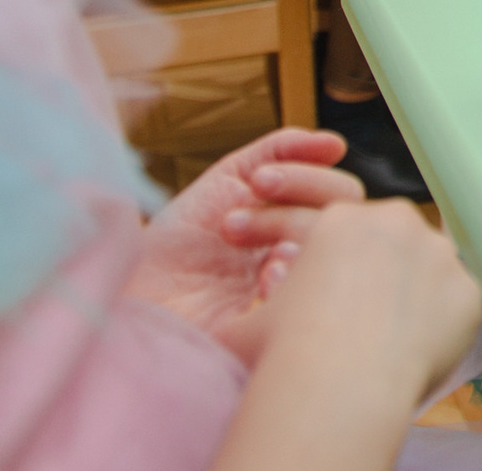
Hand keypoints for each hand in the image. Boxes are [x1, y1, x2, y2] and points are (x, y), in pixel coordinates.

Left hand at [128, 129, 365, 363]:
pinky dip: (291, 286)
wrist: (131, 290)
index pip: (342, 196)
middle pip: (350, 228)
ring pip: (336, 264)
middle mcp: (309, 261)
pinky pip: (313, 311)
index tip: (259, 181)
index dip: (308, 180)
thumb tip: (336, 144)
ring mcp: (299, 298)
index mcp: (301, 226)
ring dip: (292, 242)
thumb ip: (279, 152)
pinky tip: (260, 284)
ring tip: (241, 247)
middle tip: (237, 219)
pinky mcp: (282, 336)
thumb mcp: (229, 182)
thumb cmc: (177, 241)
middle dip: (294, 208)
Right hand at [257, 199, 481, 409]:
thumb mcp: (252, 320)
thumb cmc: (287, 353)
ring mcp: (438, 254)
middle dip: (383, 272)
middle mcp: (395, 222)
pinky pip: (456, 304)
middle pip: (393, 241)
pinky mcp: (467, 290)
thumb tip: (265, 292)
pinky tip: (420, 348)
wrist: (337, 386)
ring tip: (395, 335)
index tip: (337, 300)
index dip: (339, 269)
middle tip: (369, 317)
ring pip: (429, 268)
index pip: (346, 234)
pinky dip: (443, 324)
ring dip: (417, 293)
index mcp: (341, 219)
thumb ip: (264, 299)